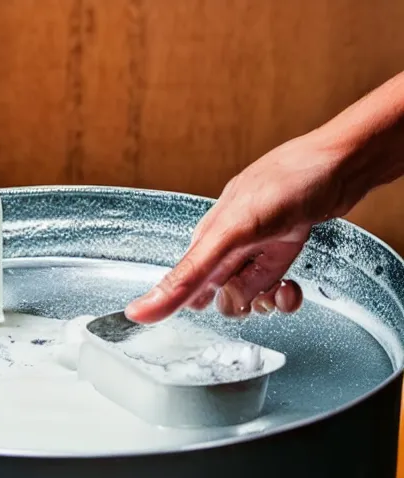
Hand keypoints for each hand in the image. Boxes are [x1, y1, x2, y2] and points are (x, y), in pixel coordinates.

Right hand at [126, 133, 347, 323]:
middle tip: (255, 289)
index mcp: (205, 242)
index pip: (185, 289)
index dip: (198, 305)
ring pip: (249, 298)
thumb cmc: (284, 186)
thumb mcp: (231, 233)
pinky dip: (283, 296)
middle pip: (220, 300)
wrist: (337, 165)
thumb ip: (191, 273)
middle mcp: (225, 250)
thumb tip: (144, 308)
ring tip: (281, 285)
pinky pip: (272, 290)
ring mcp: (253, 253)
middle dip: (240, 304)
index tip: (218, 305)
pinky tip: (290, 286)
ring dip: (267, 301)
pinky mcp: (276, 254)